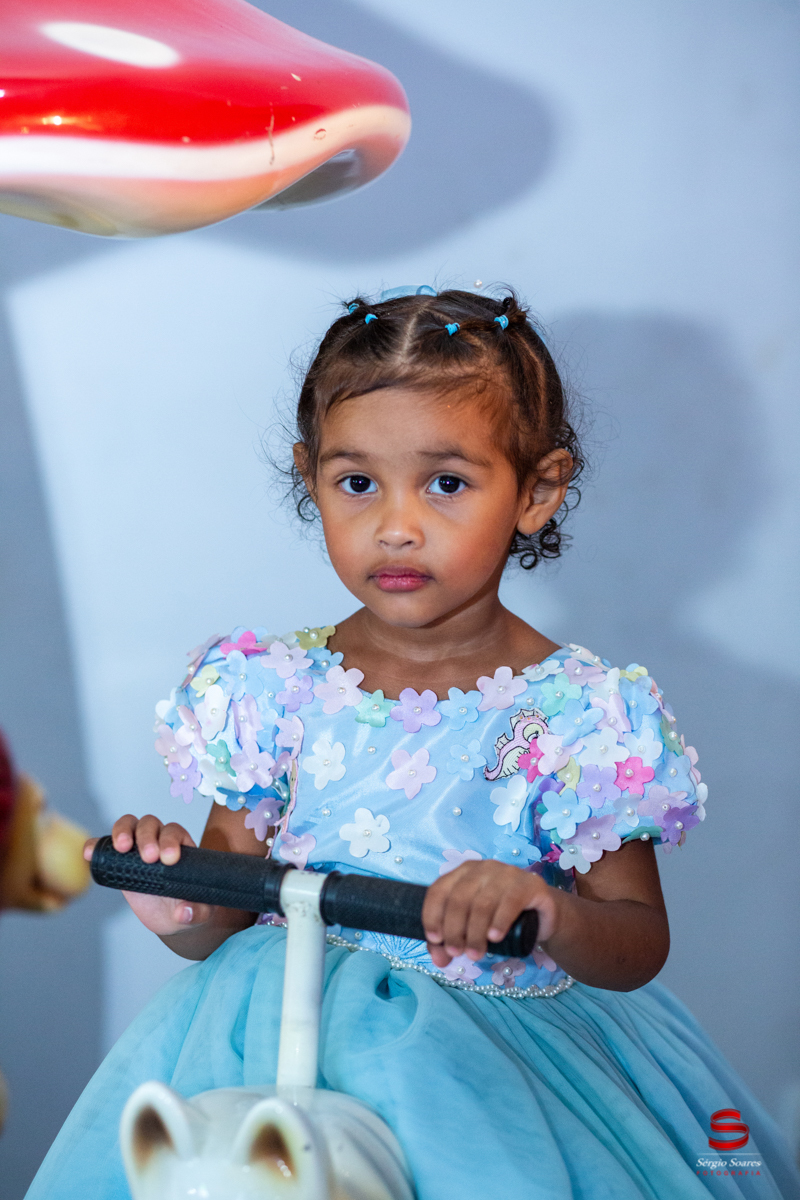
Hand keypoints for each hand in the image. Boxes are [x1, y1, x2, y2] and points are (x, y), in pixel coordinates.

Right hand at [83, 814, 213, 936]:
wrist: (173, 917)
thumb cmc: (190, 908)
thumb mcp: (200, 913)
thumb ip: (197, 912)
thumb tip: (184, 912)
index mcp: (181, 847)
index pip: (174, 832)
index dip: (170, 841)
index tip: (169, 859)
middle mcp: (159, 841)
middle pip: (150, 824)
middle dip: (148, 837)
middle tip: (148, 858)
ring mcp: (137, 850)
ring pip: (130, 825)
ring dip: (123, 831)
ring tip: (122, 848)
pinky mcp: (119, 862)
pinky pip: (105, 846)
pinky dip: (96, 845)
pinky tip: (90, 853)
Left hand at [421, 860, 561, 968]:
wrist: (541, 915)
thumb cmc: (500, 919)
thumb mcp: (473, 929)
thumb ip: (452, 941)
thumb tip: (439, 960)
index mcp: (462, 873)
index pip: (439, 890)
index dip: (432, 915)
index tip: (435, 940)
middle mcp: (482, 869)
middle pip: (459, 898)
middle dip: (454, 929)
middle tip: (456, 953)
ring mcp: (506, 873)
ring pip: (483, 903)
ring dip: (475, 932)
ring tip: (475, 954)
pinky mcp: (528, 884)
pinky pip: (510, 901)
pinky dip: (499, 921)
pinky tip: (495, 937)